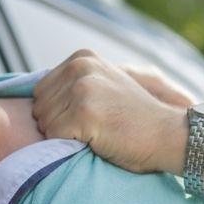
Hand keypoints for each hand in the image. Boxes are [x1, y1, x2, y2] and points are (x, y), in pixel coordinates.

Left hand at [32, 50, 188, 173]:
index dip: (58, 112)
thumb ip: (75, 82)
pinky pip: (54, 137)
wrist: (168, 135)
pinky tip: (97, 141)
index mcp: (82, 57)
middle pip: (39, 106)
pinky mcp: (84, 112)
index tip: (88, 119)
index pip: (40, 90)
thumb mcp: (105, 86)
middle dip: (57, 124)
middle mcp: (80, 67)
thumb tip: (35, 96)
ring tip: (96, 134)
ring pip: (45, 123)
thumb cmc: (136, 120)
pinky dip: (70, 146)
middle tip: (92, 130)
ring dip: (65, 137)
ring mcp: (82, 88)